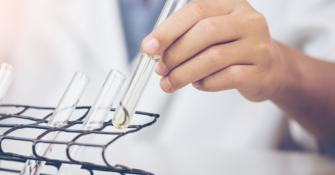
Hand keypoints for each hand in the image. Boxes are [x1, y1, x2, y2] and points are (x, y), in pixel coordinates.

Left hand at [142, 0, 291, 101]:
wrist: (270, 68)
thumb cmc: (232, 48)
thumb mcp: (211, 32)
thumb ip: (184, 35)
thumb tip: (153, 49)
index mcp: (230, 4)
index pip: (195, 10)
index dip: (168, 30)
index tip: (148, 47)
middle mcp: (247, 20)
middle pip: (204, 33)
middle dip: (175, 53)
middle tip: (160, 69)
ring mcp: (257, 45)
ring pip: (213, 58)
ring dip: (184, 73)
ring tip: (170, 82)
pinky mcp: (260, 70)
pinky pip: (226, 78)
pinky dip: (205, 84)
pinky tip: (198, 84)